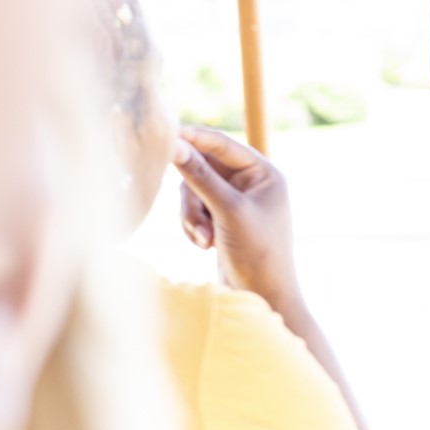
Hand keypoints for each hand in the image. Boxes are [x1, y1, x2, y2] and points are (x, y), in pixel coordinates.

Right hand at [171, 126, 301, 308]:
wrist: (263, 297)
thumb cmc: (257, 253)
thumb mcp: (227, 211)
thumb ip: (200, 177)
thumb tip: (175, 145)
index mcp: (264, 173)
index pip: (222, 144)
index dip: (193, 138)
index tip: (165, 132)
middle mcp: (252, 183)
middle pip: (202, 168)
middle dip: (193, 195)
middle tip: (191, 212)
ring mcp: (235, 202)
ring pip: (193, 191)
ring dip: (192, 215)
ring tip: (204, 239)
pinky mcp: (221, 220)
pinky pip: (194, 210)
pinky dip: (194, 226)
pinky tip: (206, 246)